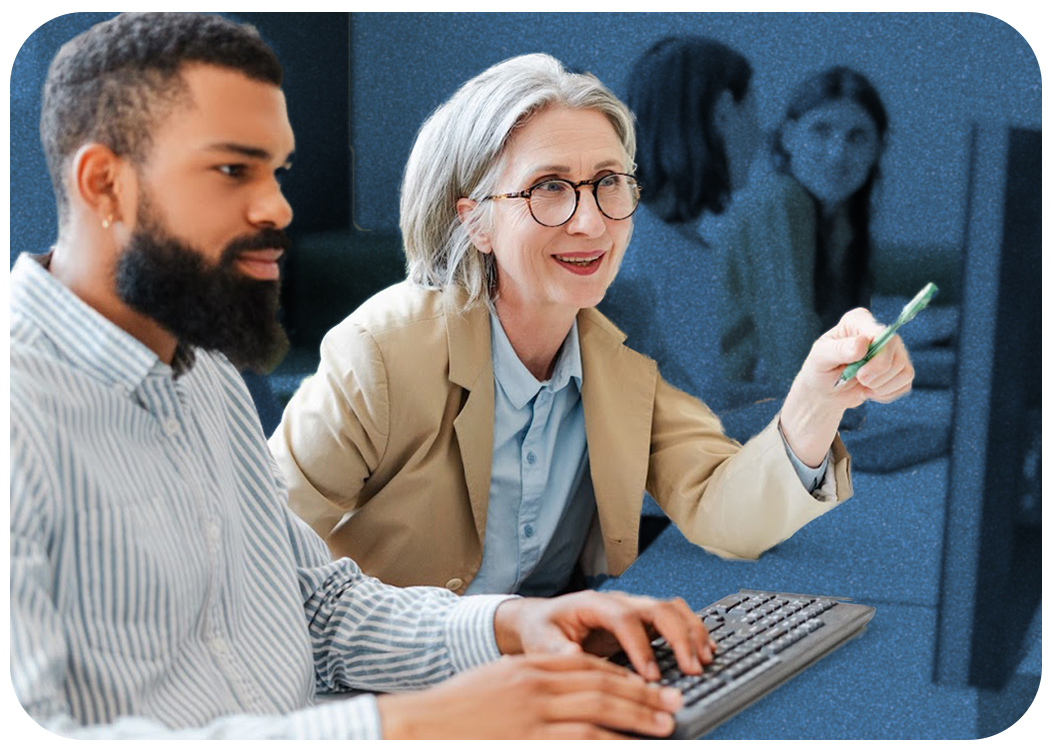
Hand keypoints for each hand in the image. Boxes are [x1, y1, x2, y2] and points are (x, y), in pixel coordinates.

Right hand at [376, 653, 682, 738]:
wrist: (416, 727)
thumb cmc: (453, 713)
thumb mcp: (497, 684)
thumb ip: (532, 685)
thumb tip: (569, 693)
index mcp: (528, 668)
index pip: (587, 665)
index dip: (623, 675)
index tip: (647, 685)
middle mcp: (534, 685)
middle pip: (602, 685)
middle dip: (642, 695)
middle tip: (672, 704)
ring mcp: (532, 714)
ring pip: (599, 712)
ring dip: (636, 719)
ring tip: (664, 726)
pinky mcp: (530, 738)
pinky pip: (582, 740)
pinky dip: (610, 742)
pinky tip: (629, 746)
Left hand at [494, 590, 713, 681]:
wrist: (544, 619)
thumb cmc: (544, 629)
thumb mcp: (541, 641)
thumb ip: (557, 649)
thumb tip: (575, 655)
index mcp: (593, 604)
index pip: (624, 619)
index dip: (641, 646)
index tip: (651, 676)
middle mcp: (619, 601)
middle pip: (657, 608)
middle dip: (679, 637)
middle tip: (692, 668)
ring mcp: (634, 608)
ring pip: (672, 608)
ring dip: (692, 632)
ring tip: (705, 660)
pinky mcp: (643, 620)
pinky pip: (676, 617)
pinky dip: (694, 631)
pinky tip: (705, 651)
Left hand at [782, 307, 914, 465]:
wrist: (825, 391)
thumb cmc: (820, 369)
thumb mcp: (820, 358)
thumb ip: (839, 349)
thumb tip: (863, 342)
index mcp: (859, 321)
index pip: (882, 334)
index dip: (877, 357)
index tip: (859, 372)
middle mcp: (880, 332)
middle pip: (897, 355)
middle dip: (876, 376)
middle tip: (858, 379)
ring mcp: (894, 351)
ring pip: (905, 372)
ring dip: (881, 387)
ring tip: (862, 385)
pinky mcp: (900, 370)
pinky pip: (905, 385)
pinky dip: (886, 394)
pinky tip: (870, 391)